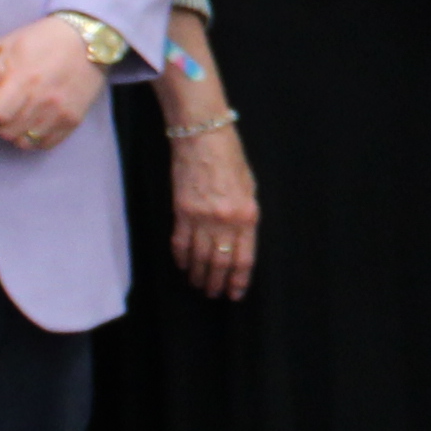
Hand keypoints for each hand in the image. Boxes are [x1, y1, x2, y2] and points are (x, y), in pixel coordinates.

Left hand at [0, 21, 103, 151]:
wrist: (86, 40)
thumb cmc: (44, 39)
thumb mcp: (12, 44)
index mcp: (24, 78)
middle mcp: (43, 99)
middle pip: (7, 132)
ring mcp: (60, 112)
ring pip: (25, 141)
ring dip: (15, 133)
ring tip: (15, 118)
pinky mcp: (73, 120)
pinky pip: (45, 143)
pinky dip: (34, 138)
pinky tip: (31, 123)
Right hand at [169, 117, 258, 297]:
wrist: (202, 136)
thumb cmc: (230, 158)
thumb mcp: (249, 187)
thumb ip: (246, 216)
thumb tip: (240, 241)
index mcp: (248, 215)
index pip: (244, 259)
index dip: (238, 280)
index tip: (234, 293)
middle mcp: (225, 221)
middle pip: (221, 263)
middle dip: (217, 283)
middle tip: (214, 294)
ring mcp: (201, 218)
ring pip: (200, 258)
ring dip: (199, 276)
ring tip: (199, 286)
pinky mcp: (181, 212)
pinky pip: (181, 244)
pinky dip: (182, 259)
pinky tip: (184, 267)